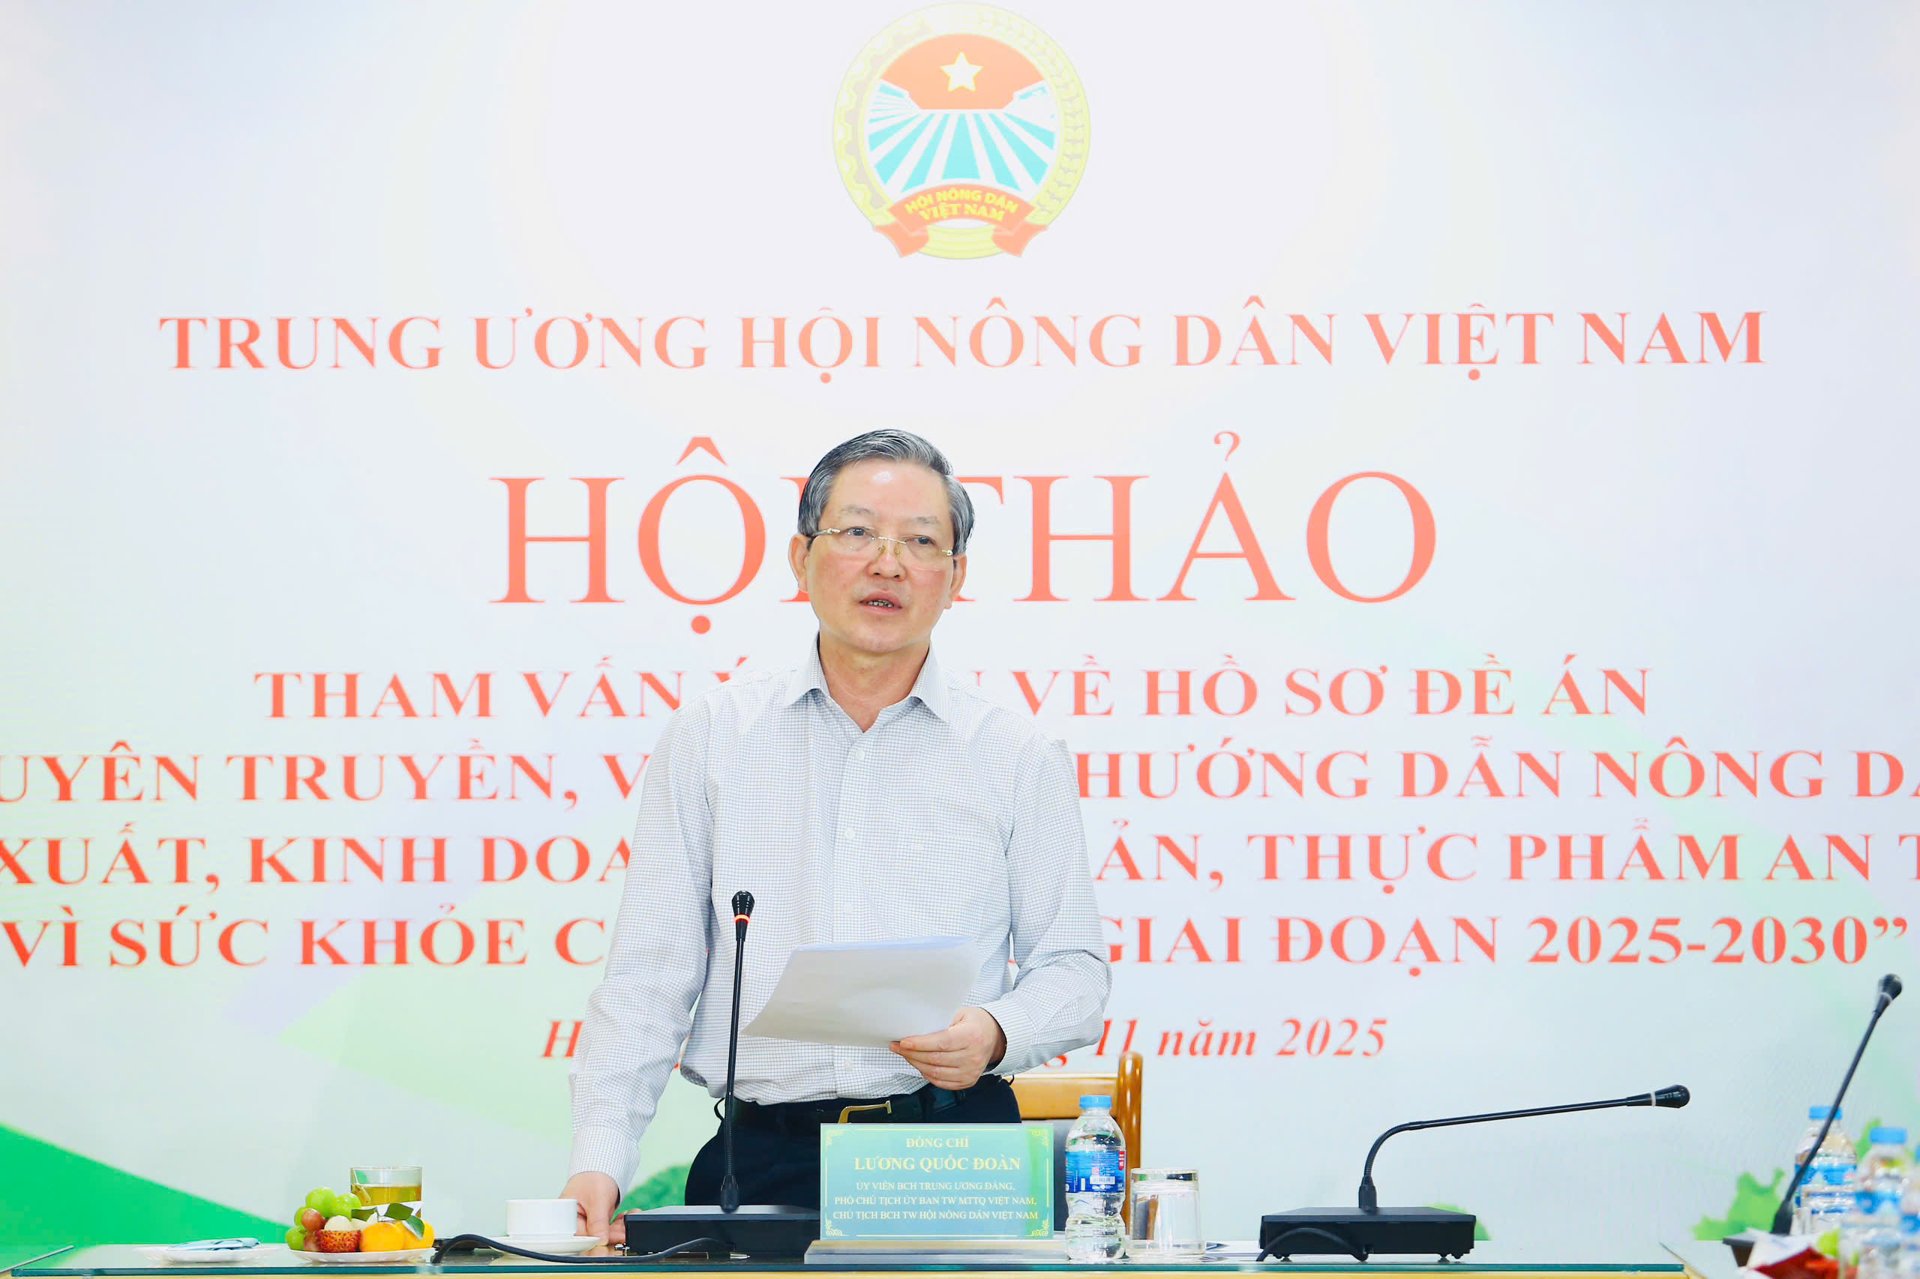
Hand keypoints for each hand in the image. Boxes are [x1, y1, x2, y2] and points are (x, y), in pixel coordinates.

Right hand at [562, 1171, 622, 1244]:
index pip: (580, 1236)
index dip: (596, 1241)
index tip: (610, 1241)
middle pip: (592, 1237)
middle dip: (611, 1234)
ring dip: (618, 1229)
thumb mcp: (597, 1199)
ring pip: (603, 1234)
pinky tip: (627, 1217)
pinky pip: (608, 1228)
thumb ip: (597, 1221)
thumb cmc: (593, 1176)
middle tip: (625, 1232)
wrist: (602, 1165)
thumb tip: (600, 1240)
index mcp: (567, 1216)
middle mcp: (575, 1221)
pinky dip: (618, 1224)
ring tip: (629, 1220)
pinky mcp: (596, 1221)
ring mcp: (586, 1221)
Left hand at [890, 1006, 1006, 1089]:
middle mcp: (973, 1056)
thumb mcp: (961, 1013)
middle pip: (935, 1059)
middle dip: (912, 1054)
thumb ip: (942, 1021)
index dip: (920, 1044)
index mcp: (972, 1036)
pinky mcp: (968, 1081)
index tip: (903, 1042)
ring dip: (916, 1064)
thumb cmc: (976, 1023)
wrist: (995, 1037)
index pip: (941, 1043)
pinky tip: (920, 1066)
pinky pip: (942, 1082)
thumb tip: (916, 1029)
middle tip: (898, 1047)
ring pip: (936, 1072)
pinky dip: (927, 1075)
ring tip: (906, 1055)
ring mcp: (971, 1071)